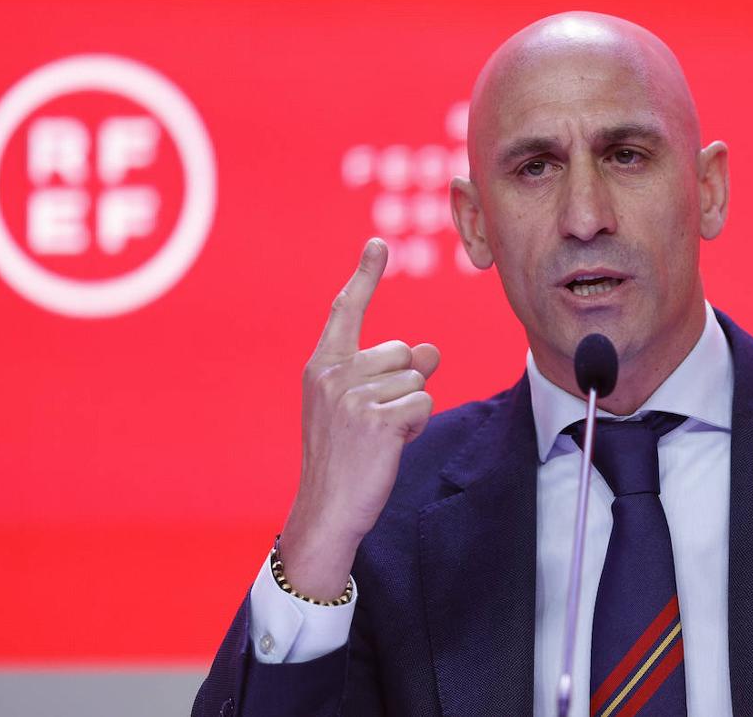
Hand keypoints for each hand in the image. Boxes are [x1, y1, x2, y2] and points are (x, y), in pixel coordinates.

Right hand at [278, 238, 439, 600]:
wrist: (327, 509)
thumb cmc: (345, 457)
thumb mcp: (360, 407)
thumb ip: (390, 373)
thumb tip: (431, 350)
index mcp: (321, 366)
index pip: (346, 311)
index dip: (365, 276)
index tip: (379, 244)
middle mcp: (332, 374)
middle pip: (401, 353)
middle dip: (404, 384)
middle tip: (376, 423)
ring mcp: (352, 397)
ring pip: (417, 381)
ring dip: (411, 410)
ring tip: (380, 438)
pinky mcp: (376, 420)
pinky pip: (423, 404)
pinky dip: (416, 427)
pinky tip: (390, 447)